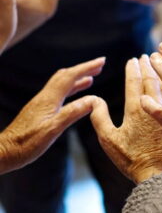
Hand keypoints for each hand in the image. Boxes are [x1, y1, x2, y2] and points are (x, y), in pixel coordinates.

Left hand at [0, 57, 105, 172]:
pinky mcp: (41, 108)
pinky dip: (72, 88)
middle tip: (100, 65)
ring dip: (78, 77)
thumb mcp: (52, 130)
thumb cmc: (26, 144)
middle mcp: (45, 96)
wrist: (4, 151)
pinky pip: (60, 92)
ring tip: (93, 76)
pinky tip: (78, 93)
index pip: (71, 76)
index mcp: (49, 99)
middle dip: (84, 68)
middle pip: (66, 75)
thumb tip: (92, 100)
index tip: (102, 61)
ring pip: (63, 83)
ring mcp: (42, 102)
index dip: (87, 67)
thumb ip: (72, 113)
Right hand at [90, 56, 161, 183]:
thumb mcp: (110, 141)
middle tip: (147, 55)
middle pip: (151, 78)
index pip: (134, 81)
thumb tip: (94, 100)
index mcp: (135, 109)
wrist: (160, 174)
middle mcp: (153, 105)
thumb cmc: (133, 159)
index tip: (133, 59)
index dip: (132, 68)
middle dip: (148, 64)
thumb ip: (99, 118)